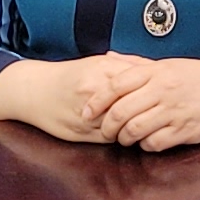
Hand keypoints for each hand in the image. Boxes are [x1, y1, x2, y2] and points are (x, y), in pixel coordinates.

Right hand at [0, 52, 156, 142]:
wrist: (34, 91)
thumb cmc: (68, 77)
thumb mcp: (97, 62)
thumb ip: (126, 64)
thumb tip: (156, 68)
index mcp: (103, 69)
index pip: (141, 81)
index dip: (156, 89)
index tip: (165, 94)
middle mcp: (96, 89)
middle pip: (135, 102)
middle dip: (149, 109)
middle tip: (161, 112)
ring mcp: (89, 112)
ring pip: (124, 122)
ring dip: (136, 125)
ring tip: (146, 124)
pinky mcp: (82, 130)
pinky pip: (110, 136)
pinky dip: (121, 135)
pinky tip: (127, 132)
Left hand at [91, 59, 199, 152]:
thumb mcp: (170, 64)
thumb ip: (137, 64)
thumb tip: (109, 58)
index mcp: (158, 72)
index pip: (116, 85)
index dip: (97, 100)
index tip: (87, 111)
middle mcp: (164, 90)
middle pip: (121, 111)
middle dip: (107, 125)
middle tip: (104, 131)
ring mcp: (174, 111)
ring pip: (135, 129)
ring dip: (124, 137)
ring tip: (125, 138)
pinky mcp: (185, 130)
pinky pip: (155, 142)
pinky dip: (146, 145)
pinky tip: (148, 141)